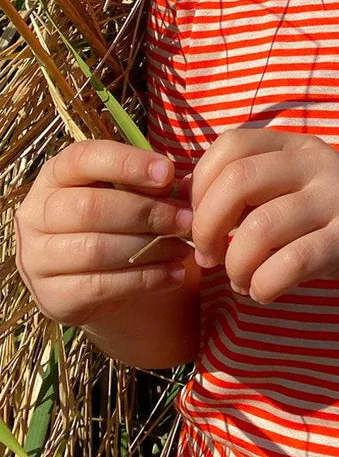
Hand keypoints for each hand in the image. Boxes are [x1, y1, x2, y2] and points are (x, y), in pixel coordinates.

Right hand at [14, 140, 193, 324]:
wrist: (104, 284)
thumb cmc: (119, 223)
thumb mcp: (129, 194)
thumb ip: (146, 184)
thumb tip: (175, 181)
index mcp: (54, 176)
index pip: (82, 159)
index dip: (126, 163)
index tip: (168, 173)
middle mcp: (35, 215)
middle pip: (90, 207)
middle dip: (146, 212)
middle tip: (185, 219)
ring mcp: (37, 259)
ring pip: (95, 249)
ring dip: (149, 247)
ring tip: (184, 247)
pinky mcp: (52, 297)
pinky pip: (102, 286)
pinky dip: (145, 278)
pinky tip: (174, 273)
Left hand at [189, 127, 338, 309]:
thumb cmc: (336, 229)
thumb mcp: (297, 195)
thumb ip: (252, 192)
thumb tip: (182, 207)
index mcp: (299, 145)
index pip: (229, 145)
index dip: (200, 186)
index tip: (199, 222)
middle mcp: (319, 162)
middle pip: (237, 181)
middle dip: (206, 226)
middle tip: (208, 256)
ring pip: (259, 228)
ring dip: (236, 265)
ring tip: (242, 280)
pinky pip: (290, 263)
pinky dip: (263, 285)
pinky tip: (265, 292)